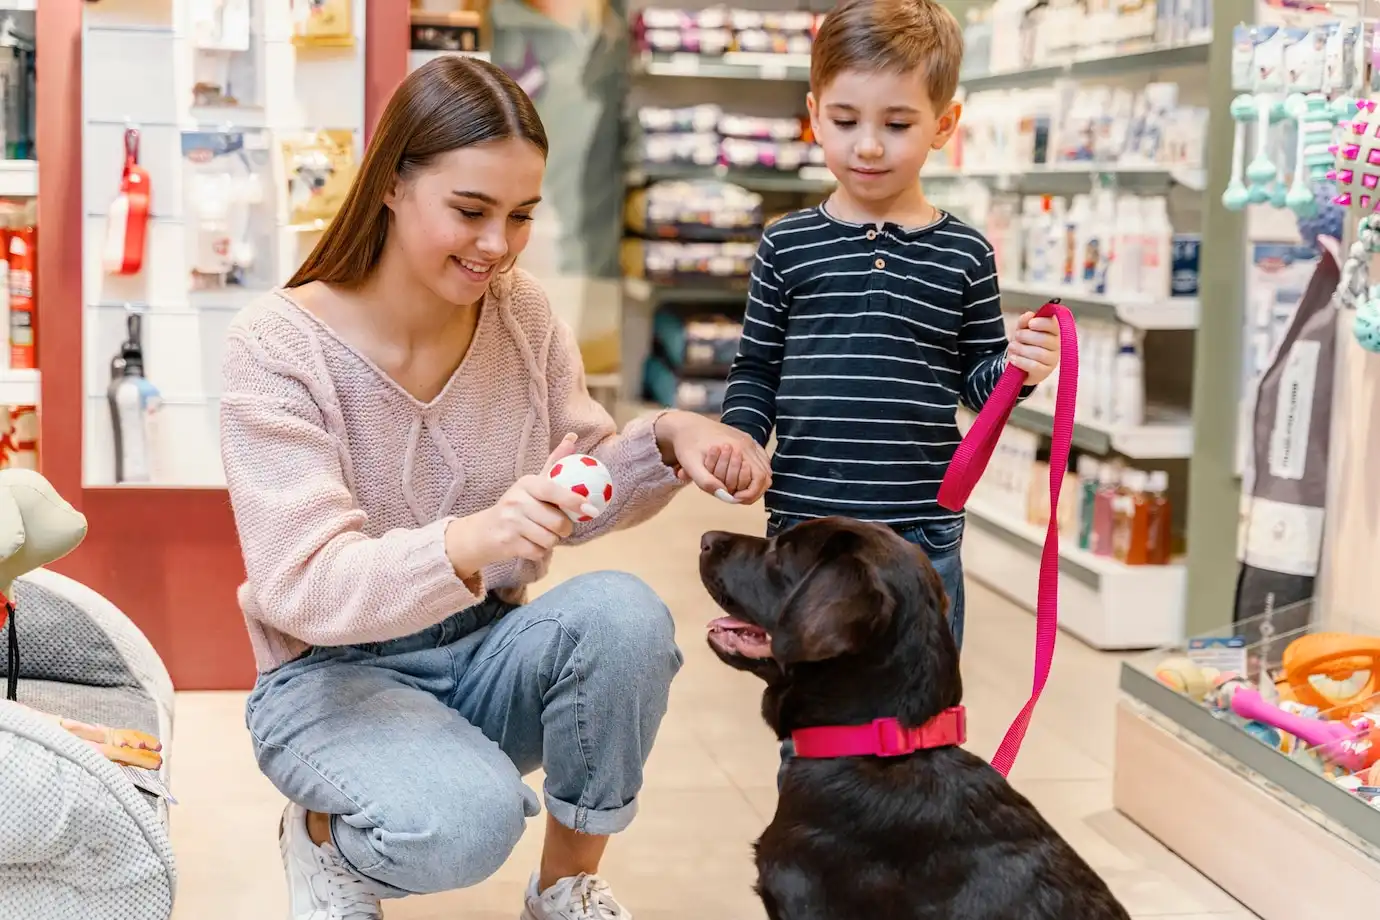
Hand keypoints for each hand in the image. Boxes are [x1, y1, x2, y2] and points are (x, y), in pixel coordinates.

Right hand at [445, 433, 592, 574]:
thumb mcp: (532, 483)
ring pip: (549, 539)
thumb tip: (573, 437)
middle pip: (557, 522)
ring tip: (541, 534)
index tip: (590, 509)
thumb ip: (554, 463)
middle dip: (564, 529)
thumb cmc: (516, 506)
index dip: (573, 500)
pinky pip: (538, 552)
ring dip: (551, 541)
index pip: (553, 490)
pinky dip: (539, 552)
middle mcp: (516, 500)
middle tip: (559, 527)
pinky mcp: (508, 543)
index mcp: (527, 483)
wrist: (483, 531)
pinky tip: (529, 543)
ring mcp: (511, 522)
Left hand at [656, 411, 771, 503]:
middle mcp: (747, 443)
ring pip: (765, 469)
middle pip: (765, 475)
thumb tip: (725, 497)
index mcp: (738, 447)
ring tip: (738, 491)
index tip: (735, 498)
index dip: (750, 493)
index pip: (759, 478)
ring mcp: (749, 441)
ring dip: (754, 483)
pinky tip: (739, 479)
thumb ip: (707, 482)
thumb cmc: (687, 445)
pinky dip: (754, 474)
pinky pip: (760, 461)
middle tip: (736, 497)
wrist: (686, 425)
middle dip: (752, 491)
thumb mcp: (691, 465)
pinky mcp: (746, 441)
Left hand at [1007, 312, 1059, 385]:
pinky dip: (1021, 361)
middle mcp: (1056, 346)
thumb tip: (1029, 315)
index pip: (1054, 325)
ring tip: (1012, 346)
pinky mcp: (1044, 373)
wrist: (1018, 363)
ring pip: (1039, 353)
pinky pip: (1034, 366)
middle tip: (1016, 336)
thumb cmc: (1024, 344)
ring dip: (1021, 349)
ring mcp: (1052, 360)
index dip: (1043, 323)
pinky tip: (1013, 358)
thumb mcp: (1021, 330)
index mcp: (1053, 332)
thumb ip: (1024, 321)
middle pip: (1045, 339)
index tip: (1031, 324)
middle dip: (1026, 336)